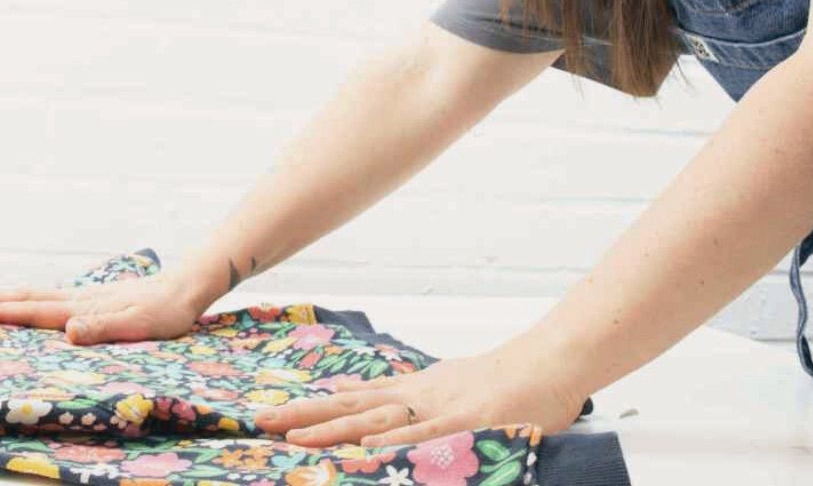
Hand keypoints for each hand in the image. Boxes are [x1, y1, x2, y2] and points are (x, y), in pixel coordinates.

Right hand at [0, 269, 209, 345]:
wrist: (185, 287)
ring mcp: (83, 297)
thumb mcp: (139, 325)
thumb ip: (104, 327)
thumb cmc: (165, 312)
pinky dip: (26, 300)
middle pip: (25, 298)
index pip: (34, 310)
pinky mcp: (91, 300)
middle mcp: (77, 300)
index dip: (2, 312)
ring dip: (3, 298)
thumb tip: (68, 329)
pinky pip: (48, 299)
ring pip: (34, 296)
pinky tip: (23, 304)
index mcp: (83, 307)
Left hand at [253, 334, 587, 448]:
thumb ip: (417, 400)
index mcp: (415, 389)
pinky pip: (425, 436)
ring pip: (376, 421)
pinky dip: (395, 442)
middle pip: (351, 408)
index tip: (276, 414)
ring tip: (295, 440)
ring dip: (334, 431)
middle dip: (306, 419)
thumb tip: (382, 412)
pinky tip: (366, 449)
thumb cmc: (507, 380)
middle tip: (263, 423)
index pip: (354, 398)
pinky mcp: (465, 423)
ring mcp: (439, 408)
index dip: (314, 408)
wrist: (550, 362)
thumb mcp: (452, 387)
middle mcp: (418, 395)